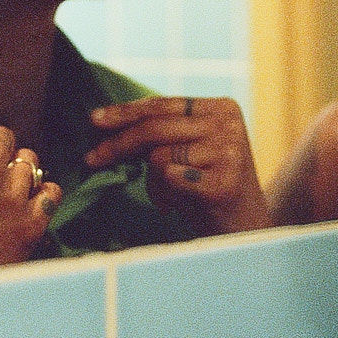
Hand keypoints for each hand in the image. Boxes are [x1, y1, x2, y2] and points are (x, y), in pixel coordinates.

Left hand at [86, 95, 269, 234]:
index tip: (94, 120)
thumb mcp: (190, 149)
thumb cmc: (207, 189)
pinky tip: (183, 206)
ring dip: (154, 184)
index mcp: (222, 108)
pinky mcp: (223, 183)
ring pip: (158, 157)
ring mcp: (229, 153)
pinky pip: (169, 180)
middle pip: (154, 128)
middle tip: (91, 159)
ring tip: (175, 197)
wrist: (246, 232)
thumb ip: (162, 131)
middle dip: (118, 145)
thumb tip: (105, 119)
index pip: (161, 105)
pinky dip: (165, 196)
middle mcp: (228, 125)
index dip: (125, 113)